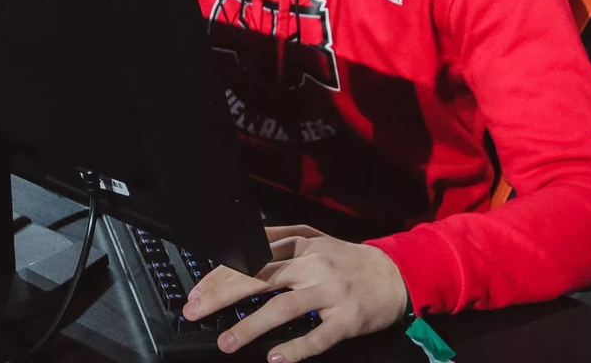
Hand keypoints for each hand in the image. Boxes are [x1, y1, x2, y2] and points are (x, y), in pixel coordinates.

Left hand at [183, 225, 407, 361]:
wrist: (396, 273)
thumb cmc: (348, 260)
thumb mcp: (315, 239)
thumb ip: (280, 240)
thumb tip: (241, 247)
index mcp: (300, 244)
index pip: (251, 256)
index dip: (220, 273)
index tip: (196, 291)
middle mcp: (312, 264)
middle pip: (259, 278)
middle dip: (222, 295)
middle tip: (194, 311)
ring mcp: (330, 291)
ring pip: (284, 307)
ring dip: (251, 326)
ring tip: (226, 341)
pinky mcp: (348, 318)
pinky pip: (319, 336)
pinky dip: (296, 348)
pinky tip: (275, 358)